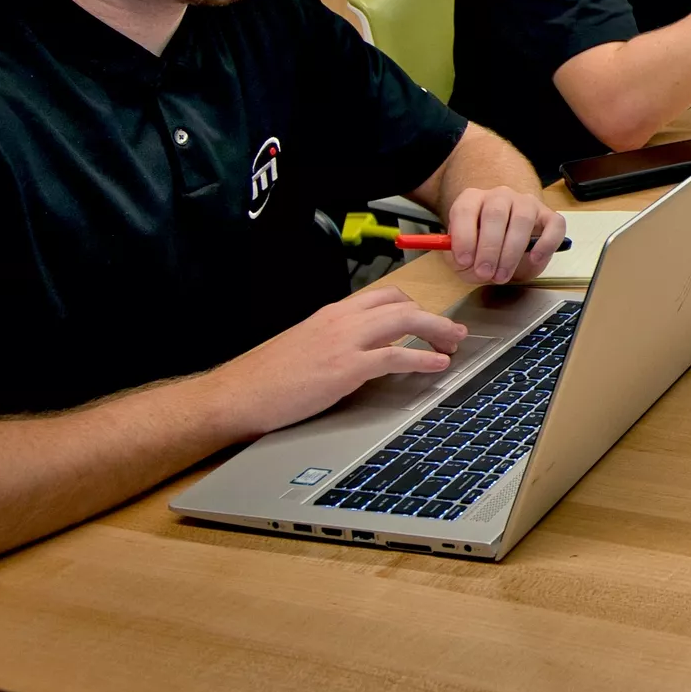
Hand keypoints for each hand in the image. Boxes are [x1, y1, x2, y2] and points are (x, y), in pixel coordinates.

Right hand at [194, 287, 468, 438]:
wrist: (236, 395)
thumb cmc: (265, 378)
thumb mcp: (304, 347)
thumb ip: (334, 342)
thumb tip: (361, 352)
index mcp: (331, 314)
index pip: (383, 297)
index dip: (413, 306)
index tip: (428, 319)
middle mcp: (340, 321)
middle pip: (402, 304)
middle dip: (434, 317)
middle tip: (453, 332)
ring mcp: (344, 342)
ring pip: (406, 321)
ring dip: (437, 331)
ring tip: (454, 345)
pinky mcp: (344, 368)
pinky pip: (395, 355)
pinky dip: (422, 358)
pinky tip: (437, 365)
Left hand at [444, 185, 567, 284]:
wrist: (507, 249)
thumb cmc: (482, 250)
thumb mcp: (462, 259)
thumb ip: (458, 259)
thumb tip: (465, 260)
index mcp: (473, 200)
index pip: (465, 209)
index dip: (464, 236)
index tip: (464, 260)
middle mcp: (500, 196)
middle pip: (495, 214)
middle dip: (489, 248)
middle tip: (485, 273)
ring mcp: (526, 203)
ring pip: (522, 219)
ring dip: (512, 251)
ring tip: (503, 274)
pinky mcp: (549, 216)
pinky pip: (554, 225)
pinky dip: (546, 244)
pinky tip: (535, 258)